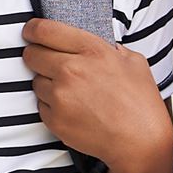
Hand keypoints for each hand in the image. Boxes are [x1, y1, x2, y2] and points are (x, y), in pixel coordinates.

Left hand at [22, 20, 172, 171]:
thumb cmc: (140, 103)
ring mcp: (60, 96)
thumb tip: (96, 44)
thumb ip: (110, 48)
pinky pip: (41, 105)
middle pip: (31, 54)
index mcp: (91, 50)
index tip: (32, 33)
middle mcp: (71, 70)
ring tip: (71, 92)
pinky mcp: (54, 119)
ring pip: (36, 81)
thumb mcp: (133, 62)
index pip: (45, 30)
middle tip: (48, 62)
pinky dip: (52, 106)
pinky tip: (73, 109)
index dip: (34, 30)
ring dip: (47, 83)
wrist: (139, 142)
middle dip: (37, 56)